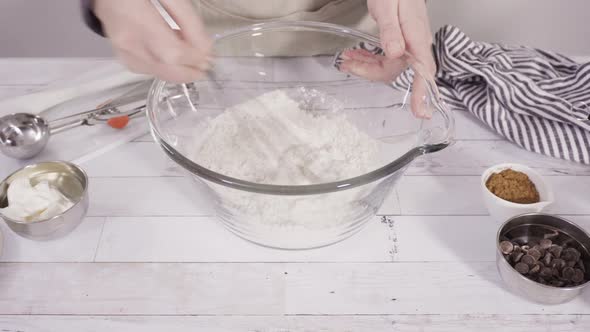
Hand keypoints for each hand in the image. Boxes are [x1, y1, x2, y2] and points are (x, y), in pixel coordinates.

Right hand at [94, 0, 211, 82]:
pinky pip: (149, 70)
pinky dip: (166, 67)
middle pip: (166, 69)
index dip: (194, 58)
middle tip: (206, 64)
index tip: (211, 56)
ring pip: (159, 73)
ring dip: (180, 70)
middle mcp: (125, 39)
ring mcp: (121, 51)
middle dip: (191, 70)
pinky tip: (174, 57)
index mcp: (135, 16)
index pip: (172, 52)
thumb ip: (188, 20)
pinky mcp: (122, 56)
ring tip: (192, 57)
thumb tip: (205, 48)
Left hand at [339, 0, 435, 117]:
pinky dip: (369, 59)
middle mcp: (414, 44)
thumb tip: (394, 53)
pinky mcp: (400, 42)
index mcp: (416, 37)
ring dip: (365, 66)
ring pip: (387, 66)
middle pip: (394, 71)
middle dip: (369, 72)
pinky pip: (385, 58)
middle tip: (347, 65)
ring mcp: (408, 44)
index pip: (423, 71)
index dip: (421, 93)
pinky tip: (357, 55)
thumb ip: (391, 30)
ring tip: (346, 60)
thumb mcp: (388, 7)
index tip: (420, 112)